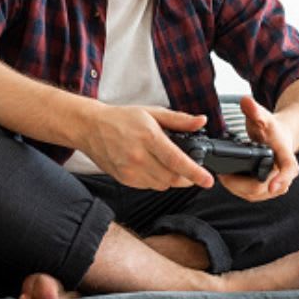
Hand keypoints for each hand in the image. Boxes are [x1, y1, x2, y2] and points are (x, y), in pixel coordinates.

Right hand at [77, 103, 213, 190]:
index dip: (195, 172)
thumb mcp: (153, 112)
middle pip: (172, 178)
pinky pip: (148, 187)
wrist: (91, 127)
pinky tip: (154, 168)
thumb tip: (201, 121)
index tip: (208, 180)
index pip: (177, 160)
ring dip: (172, 179)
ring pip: (161, 185)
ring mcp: (129, 170)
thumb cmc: (122, 119)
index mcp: (149, 138)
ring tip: (170, 166)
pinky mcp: (123, 179)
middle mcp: (138, 157)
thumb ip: (180, 120)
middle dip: (187, 178)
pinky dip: (157, 181)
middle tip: (192, 171)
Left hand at [218, 97, 298, 201]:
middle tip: (223, 175)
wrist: (281, 137)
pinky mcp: (268, 189)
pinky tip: (230, 182)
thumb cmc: (272, 129)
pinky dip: (240, 191)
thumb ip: (255, 110)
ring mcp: (277, 183)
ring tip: (224, 177)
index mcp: (285, 155)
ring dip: (238, 189)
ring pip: (257, 195)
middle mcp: (284, 173)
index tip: (273, 186)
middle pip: (265, 188)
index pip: (288, 169)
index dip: (282, 178)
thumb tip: (245, 101)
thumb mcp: (263, 117)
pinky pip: (254, 196)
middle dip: (241, 184)